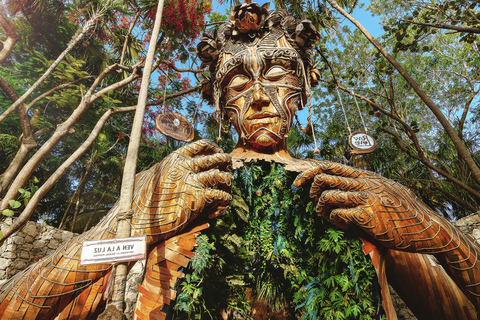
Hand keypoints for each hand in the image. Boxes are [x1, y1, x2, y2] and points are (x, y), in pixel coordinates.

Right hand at [131, 140, 232, 241]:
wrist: (141, 220)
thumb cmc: (141, 201)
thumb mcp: (149, 176)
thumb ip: (163, 168)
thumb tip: (165, 166)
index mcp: (176, 158)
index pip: (203, 145)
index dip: (215, 148)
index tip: (219, 155)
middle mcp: (186, 166)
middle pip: (218, 157)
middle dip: (227, 164)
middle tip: (227, 174)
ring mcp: (194, 181)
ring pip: (224, 176)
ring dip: (228, 185)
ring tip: (224, 194)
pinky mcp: (200, 197)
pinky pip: (223, 196)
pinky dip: (223, 204)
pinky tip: (213, 213)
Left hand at [294, 161, 443, 251]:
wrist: (428, 228)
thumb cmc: (404, 212)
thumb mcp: (386, 191)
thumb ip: (366, 187)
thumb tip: (344, 187)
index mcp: (367, 176)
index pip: (331, 166)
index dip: (309, 172)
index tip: (297, 183)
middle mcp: (364, 183)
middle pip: (324, 177)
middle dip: (310, 189)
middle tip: (313, 202)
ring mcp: (366, 197)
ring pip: (327, 195)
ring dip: (321, 208)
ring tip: (329, 216)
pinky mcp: (367, 215)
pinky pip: (337, 214)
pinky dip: (335, 221)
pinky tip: (345, 226)